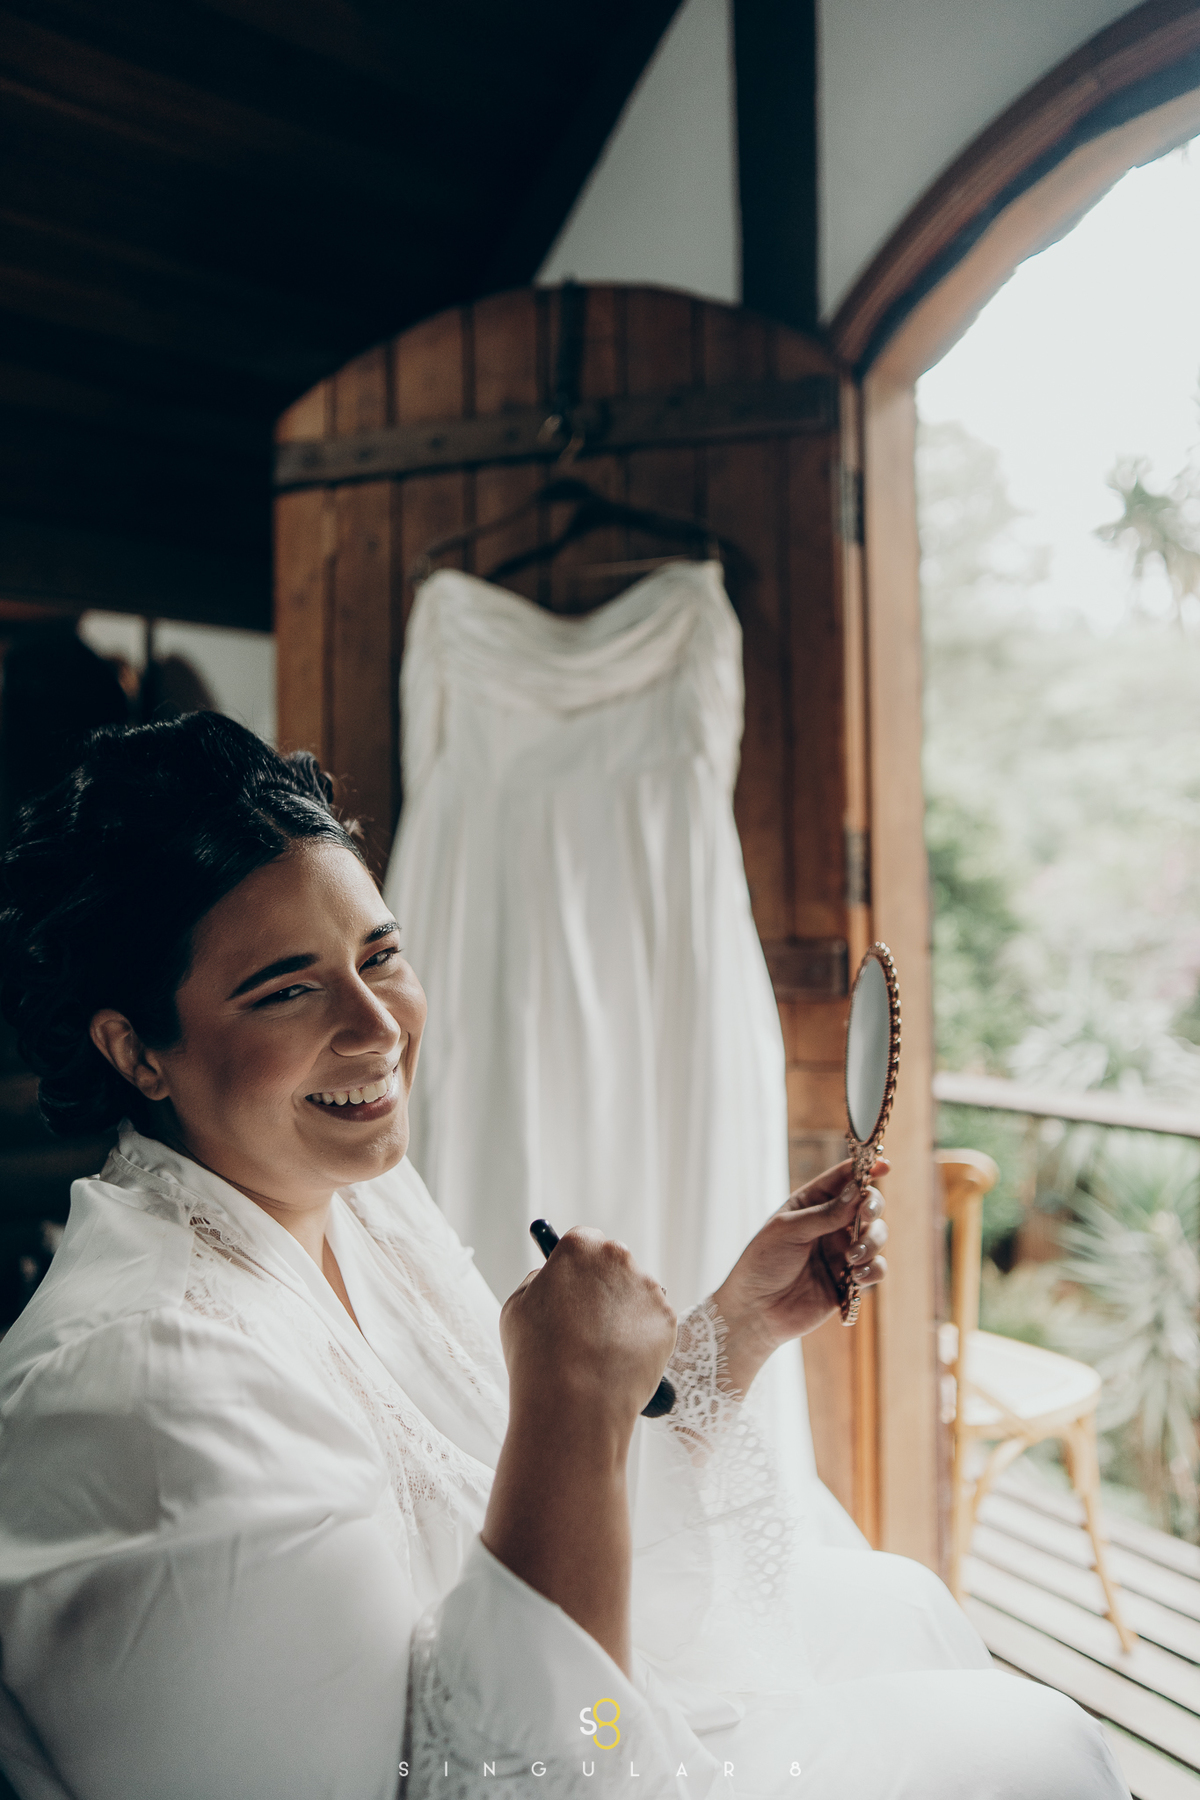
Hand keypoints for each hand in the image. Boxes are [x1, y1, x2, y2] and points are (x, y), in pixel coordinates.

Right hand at [499, 1228, 677, 1433]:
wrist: (575, 1403)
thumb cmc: (537, 1357)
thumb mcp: (518, 1307)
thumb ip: (539, 1283)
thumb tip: (551, 1280)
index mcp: (580, 1247)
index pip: (584, 1242)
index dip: (576, 1267)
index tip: (573, 1284)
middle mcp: (618, 1258)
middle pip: (614, 1264)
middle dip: (603, 1287)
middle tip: (587, 1324)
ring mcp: (648, 1288)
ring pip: (636, 1294)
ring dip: (624, 1313)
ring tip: (601, 1352)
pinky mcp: (668, 1319)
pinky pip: (653, 1324)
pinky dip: (642, 1340)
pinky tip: (620, 1362)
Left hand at [710, 1158, 889, 1393]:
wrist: (755, 1310)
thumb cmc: (762, 1263)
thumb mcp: (788, 1230)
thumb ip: (825, 1214)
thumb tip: (857, 1191)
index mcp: (811, 1205)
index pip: (843, 1180)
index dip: (865, 1170)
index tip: (884, 1166)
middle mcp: (830, 1225)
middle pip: (867, 1206)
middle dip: (872, 1207)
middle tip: (865, 1216)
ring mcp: (842, 1252)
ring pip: (877, 1236)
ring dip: (873, 1242)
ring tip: (853, 1256)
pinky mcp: (849, 1281)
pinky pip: (875, 1270)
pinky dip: (873, 1270)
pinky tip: (856, 1276)